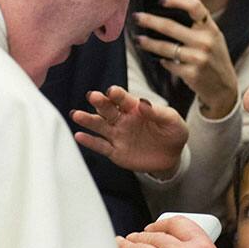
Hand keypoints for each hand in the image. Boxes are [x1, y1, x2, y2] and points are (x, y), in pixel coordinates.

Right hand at [72, 85, 187, 177]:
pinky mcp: (116, 152)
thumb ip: (158, 113)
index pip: (124, 99)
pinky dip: (90, 142)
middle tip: (92, 96)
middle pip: (108, 109)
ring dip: (88, 120)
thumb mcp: (172, 121)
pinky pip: (101, 146)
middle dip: (100, 102)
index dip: (117, 94)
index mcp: (136, 108)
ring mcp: (118, 135)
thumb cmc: (172, 132)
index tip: (112, 91)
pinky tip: (79, 136)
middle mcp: (123, 119)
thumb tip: (143, 102)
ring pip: (100, 126)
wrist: (172, 156)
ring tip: (76, 114)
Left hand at [134, 0, 238, 118]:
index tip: (161, 1)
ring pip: (164, 47)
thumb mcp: (214, 38)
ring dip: (148, 43)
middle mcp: (206, 42)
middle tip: (136, 17)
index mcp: (211, 29)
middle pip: (170, 26)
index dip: (177, 0)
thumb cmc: (215, 59)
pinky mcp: (191, 74)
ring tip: (138, 39)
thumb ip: (199, 26)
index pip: (195, 6)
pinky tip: (158, 59)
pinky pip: (169, 64)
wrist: (224, 89)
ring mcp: (198, 58)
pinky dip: (162, 61)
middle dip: (149, 20)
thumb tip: (170, 10)